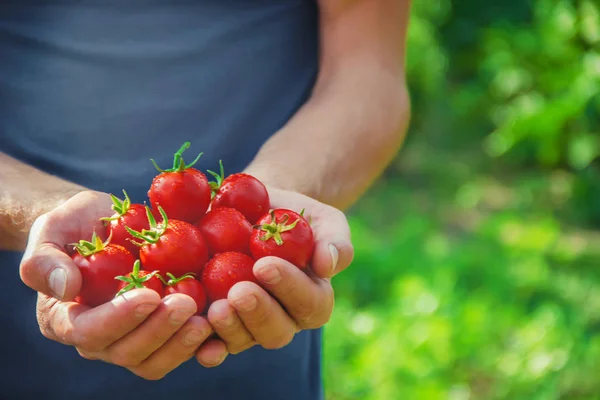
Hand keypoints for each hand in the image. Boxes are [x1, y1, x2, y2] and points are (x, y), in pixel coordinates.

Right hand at [20, 191, 212, 379]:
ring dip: (182, 344)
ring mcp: (135, 338)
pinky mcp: (164, 331)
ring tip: (205, 318)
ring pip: (156, 360)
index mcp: (67, 319)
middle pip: (128, 352)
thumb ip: (44, 259)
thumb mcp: (52, 229)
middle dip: (159, 330)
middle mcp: (101, 338)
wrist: (107, 226)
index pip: (89, 332)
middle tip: (186, 302)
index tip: (148, 294)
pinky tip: (221, 326)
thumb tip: (66, 288)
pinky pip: (182, 350)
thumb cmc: (76, 226)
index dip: (119, 318)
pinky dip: (203, 346)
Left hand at [195, 187, 353, 363]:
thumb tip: (327, 265)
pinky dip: (203, 343)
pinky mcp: (219, 322)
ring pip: (243, 340)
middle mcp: (283, 319)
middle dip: (258, 313)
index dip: (289, 288)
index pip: (310, 303)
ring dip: (230, 328)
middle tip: (239, 292)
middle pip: (276, 331)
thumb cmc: (295, 216)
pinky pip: (212, 341)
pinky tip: (192, 331)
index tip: (264, 265)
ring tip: (215, 308)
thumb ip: (335, 240)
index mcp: (313, 299)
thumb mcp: (323, 219)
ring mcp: (248, 325)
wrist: (257, 211)